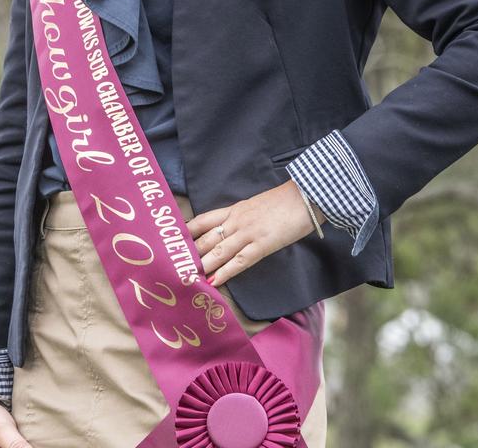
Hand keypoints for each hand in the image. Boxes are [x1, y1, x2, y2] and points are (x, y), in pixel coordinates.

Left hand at [185, 179, 324, 288]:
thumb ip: (244, 216)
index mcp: (235, 209)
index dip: (187, 232)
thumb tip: (233, 229)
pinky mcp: (262, 244)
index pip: (203, 220)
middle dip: (190, 253)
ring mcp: (248, 232)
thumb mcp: (257, 205)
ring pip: (218, 250)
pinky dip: (225, 272)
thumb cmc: (285, 201)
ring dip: (202, 265)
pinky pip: (240, 261)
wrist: (305, 196)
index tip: (172, 242)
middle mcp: (236, 221)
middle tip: (173, 266)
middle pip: (206, 237)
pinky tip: (214, 281)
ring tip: (187, 277)